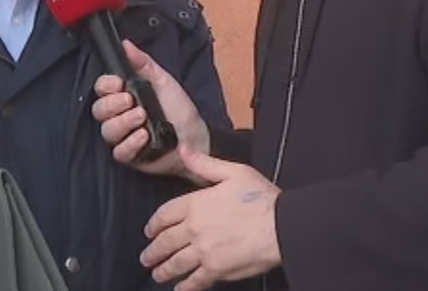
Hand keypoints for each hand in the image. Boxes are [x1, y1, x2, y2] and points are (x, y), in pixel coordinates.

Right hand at [91, 40, 206, 178]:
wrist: (196, 137)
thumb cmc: (180, 109)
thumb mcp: (163, 81)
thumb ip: (143, 63)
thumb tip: (125, 44)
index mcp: (124, 95)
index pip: (101, 88)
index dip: (105, 85)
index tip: (119, 83)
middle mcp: (119, 115)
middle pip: (99, 110)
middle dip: (113, 104)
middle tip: (131, 100)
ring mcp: (123, 136)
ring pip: (107, 130)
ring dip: (123, 122)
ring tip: (142, 117)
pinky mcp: (130, 156)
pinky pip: (119, 152)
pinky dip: (130, 143)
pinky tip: (144, 135)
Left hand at [142, 150, 280, 290]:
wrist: (281, 225)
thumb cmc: (260, 197)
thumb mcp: (233, 172)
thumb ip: (204, 164)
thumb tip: (183, 150)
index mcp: (196, 204)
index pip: (165, 215)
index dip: (154, 224)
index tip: (149, 231)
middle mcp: (194, 229)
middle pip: (166, 242)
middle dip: (153, 251)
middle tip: (146, 257)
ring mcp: (203, 251)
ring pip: (176, 263)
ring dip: (163, 270)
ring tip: (156, 274)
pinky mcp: (217, 270)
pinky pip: (195, 281)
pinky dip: (185, 286)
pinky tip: (179, 288)